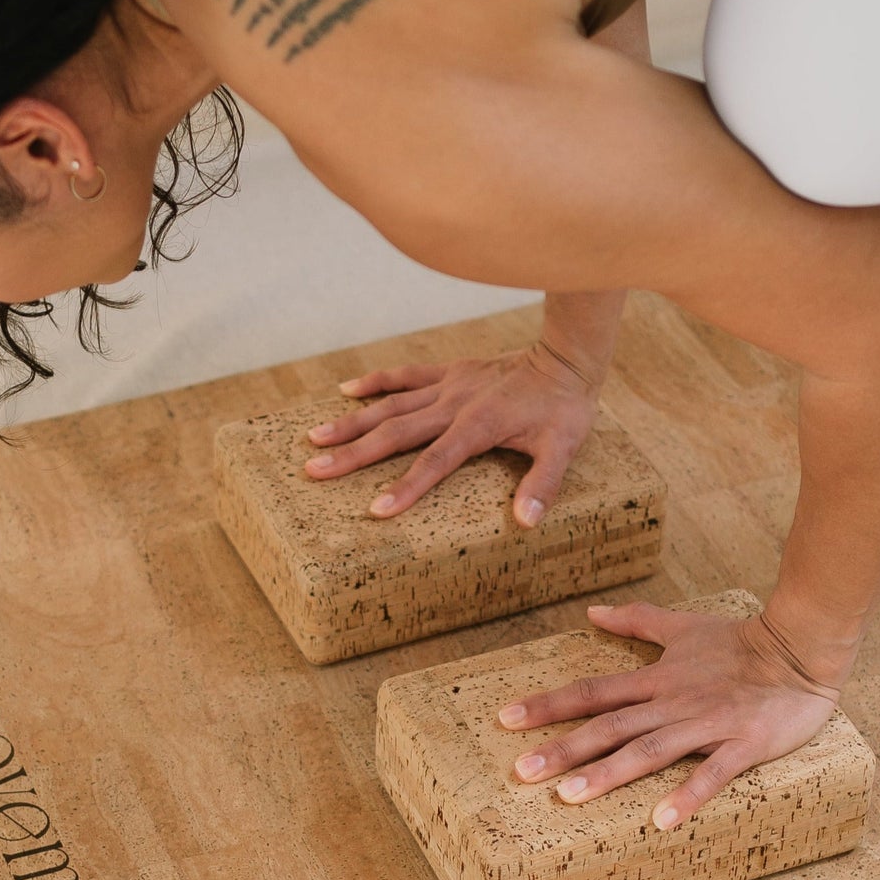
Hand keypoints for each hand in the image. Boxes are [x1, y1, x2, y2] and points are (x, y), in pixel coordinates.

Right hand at [302, 343, 601, 522]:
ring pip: (390, 404)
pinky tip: (346, 389)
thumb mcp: (562, 448)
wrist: (565, 358)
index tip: (376, 510)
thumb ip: (542, 484)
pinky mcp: (449, 372)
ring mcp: (447, 386)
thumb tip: (527, 521)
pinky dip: (376, 381)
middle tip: (314, 471)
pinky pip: (406, 375)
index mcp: (476, 427)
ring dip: (352, 422)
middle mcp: (453, 405)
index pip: (434, 463)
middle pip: (395, 433)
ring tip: (315, 437)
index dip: (406, 487)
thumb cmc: (564, 409)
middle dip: (353, 455)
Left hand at [498, 601, 841, 827]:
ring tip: (569, 797)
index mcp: (657, 678)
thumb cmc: (741, 641)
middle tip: (521, 772)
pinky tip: (660, 821)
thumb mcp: (683, 626)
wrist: (802, 647)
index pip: (593, 691)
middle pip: (610, 726)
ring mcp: (707, 724)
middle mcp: (673, 702)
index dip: (548, 705)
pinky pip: (713, 773)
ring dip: (609, 774)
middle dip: (564, 748)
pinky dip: (687, 795)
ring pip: (650, 750)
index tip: (506, 719)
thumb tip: (591, 611)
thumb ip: (637, 620)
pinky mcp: (743, 744)